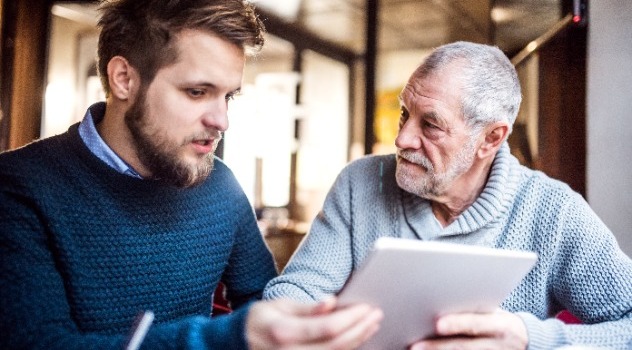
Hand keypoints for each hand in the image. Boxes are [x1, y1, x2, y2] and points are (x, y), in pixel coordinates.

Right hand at [246, 297, 382, 349]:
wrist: (236, 344)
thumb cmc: (258, 320)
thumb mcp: (278, 305)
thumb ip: (307, 308)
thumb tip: (332, 303)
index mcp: (284, 332)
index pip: (327, 328)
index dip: (351, 318)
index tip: (367, 307)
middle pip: (337, 345)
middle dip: (361, 329)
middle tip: (376, 314)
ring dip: (358, 340)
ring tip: (372, 324)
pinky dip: (347, 349)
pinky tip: (357, 338)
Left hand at [409, 309, 526, 349]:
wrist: (526, 342)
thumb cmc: (500, 321)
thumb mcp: (494, 313)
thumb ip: (472, 311)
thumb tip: (438, 305)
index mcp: (502, 326)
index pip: (477, 324)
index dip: (457, 324)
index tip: (437, 324)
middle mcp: (499, 345)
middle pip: (464, 347)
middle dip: (437, 347)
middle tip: (415, 346)